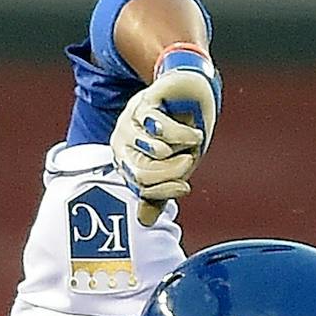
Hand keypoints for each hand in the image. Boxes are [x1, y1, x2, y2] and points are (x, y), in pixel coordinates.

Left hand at [111, 58, 218, 225]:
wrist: (192, 93)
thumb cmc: (181, 132)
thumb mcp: (174, 166)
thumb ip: (159, 191)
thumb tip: (144, 222)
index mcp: (126, 160)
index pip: (139, 187)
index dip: (164, 191)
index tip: (184, 187)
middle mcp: (121, 142)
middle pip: (142, 173)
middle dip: (172, 172)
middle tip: (188, 161)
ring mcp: (129, 122)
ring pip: (154, 151)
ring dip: (181, 148)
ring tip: (190, 140)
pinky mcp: (142, 104)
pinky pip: (162, 129)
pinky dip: (185, 134)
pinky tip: (193, 131)